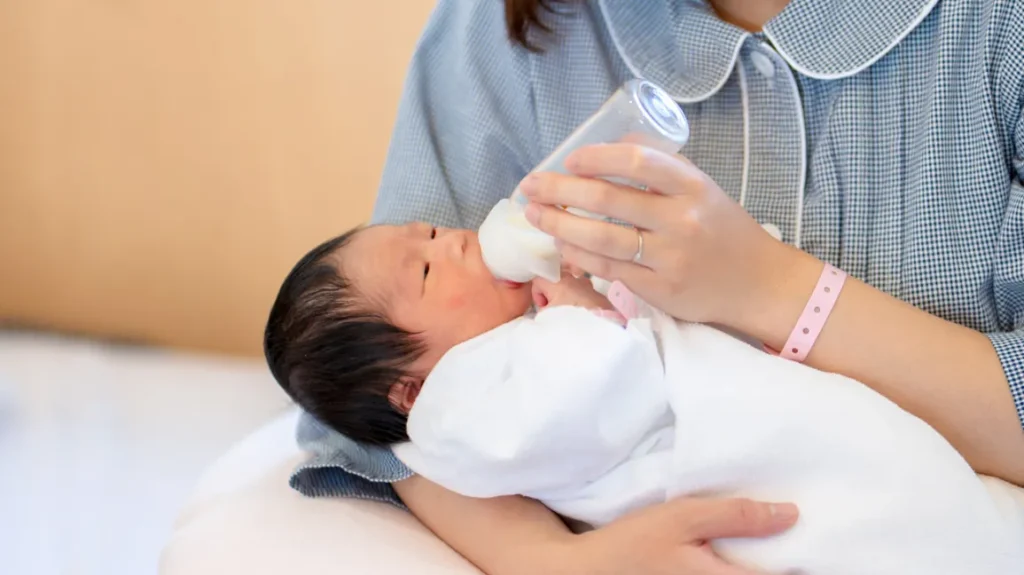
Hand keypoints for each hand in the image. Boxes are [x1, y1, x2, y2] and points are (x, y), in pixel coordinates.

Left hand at [519, 143, 813, 330]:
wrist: (758, 282)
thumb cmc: (723, 230)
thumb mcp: (702, 189)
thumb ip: (661, 170)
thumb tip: (611, 146)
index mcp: (693, 186)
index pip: (637, 163)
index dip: (597, 157)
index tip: (570, 159)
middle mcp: (682, 219)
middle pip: (608, 199)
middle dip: (560, 190)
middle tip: (531, 185)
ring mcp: (670, 257)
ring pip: (602, 238)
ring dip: (559, 224)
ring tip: (535, 215)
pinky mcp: (661, 289)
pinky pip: (609, 269)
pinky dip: (579, 255)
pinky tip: (562, 245)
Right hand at [569, 497, 798, 574]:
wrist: (591, 571)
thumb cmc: (635, 543)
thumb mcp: (684, 517)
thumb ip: (737, 516)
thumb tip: (790, 513)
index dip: (802, 556)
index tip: (809, 534)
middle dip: (781, 558)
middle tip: (785, 531)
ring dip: (757, 562)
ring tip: (763, 541)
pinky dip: (740, 565)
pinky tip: (734, 551)